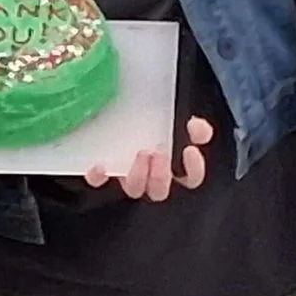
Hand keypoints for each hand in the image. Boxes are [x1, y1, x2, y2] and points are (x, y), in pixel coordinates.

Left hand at [87, 116, 214, 200]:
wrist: (107, 105)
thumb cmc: (148, 113)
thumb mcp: (172, 112)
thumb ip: (189, 122)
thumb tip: (197, 126)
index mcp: (171, 162)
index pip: (190, 178)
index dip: (194, 169)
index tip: (189, 150)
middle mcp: (149, 173)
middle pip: (159, 190)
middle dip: (161, 176)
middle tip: (158, 153)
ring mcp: (124, 175)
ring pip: (134, 189)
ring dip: (138, 175)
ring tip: (139, 153)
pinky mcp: (101, 173)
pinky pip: (97, 182)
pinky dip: (98, 176)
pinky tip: (99, 167)